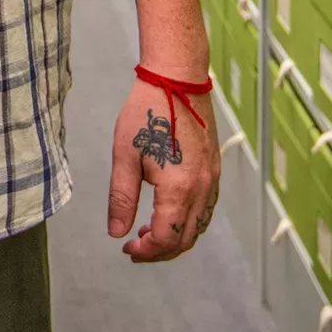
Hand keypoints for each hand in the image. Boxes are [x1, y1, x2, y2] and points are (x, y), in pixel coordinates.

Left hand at [107, 73, 220, 262]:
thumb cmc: (148, 111)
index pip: (166, 238)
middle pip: (185, 239)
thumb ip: (122, 198)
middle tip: (135, 247)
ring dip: (176, 237)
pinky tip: (169, 212)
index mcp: (179, 188)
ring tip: (149, 232)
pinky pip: (207, 209)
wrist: (177, 79)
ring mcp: (212, 179)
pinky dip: (189, 221)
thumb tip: (117, 232)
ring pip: (199, 226)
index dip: (146, 252)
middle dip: (160, 250)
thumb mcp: (125, 155)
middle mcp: (202, 188)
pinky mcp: (214, 169)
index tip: (127, 248)